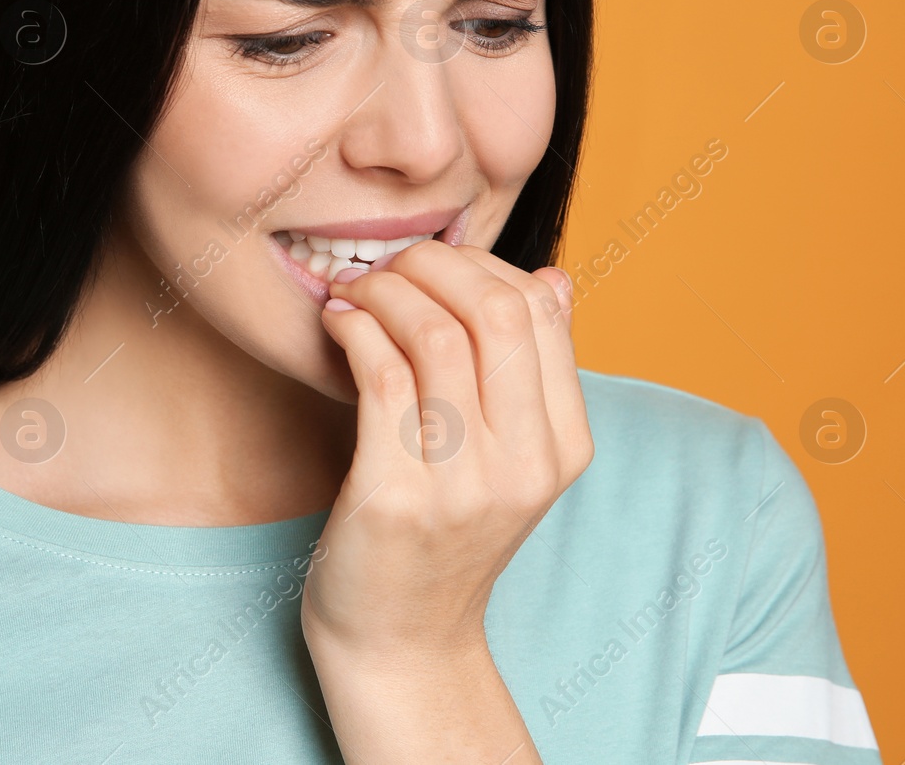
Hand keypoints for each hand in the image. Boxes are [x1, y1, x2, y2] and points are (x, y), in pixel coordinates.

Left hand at [299, 239, 591, 760]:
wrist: (402, 640)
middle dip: (431, 265)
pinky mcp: (393, 499)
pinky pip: (379, 377)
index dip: (480, 264)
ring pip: (432, 334)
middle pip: (494, 311)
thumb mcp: (511, 458)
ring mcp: (462, 487)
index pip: (539, 311)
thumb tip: (553, 277)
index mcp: (565, 447)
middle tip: (388, 266)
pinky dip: (355, 330)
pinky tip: (339, 323)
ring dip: (383, 291)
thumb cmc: (445, 534)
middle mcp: (525, 467)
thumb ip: (532, 372)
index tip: (431, 265)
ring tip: (356, 291)